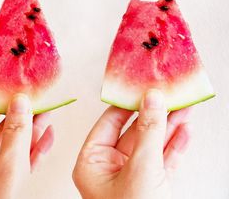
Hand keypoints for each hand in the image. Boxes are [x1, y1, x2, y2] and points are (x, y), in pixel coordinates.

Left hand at [0, 94, 53, 198]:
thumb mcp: (4, 172)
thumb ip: (14, 137)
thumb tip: (20, 103)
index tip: (11, 91)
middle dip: (19, 116)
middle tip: (34, 98)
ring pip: (15, 148)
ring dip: (32, 130)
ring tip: (46, 111)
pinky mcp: (11, 188)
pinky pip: (25, 164)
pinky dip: (38, 149)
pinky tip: (47, 134)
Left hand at [73, 89, 190, 198]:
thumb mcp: (140, 168)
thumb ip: (148, 133)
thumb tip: (152, 100)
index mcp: (92, 163)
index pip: (108, 124)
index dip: (126, 105)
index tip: (141, 88)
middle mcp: (109, 169)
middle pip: (133, 133)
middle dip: (154, 114)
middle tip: (168, 95)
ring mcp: (131, 178)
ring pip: (151, 146)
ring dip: (168, 127)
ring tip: (183, 107)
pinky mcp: (151, 187)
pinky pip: (162, 161)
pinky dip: (174, 146)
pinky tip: (184, 130)